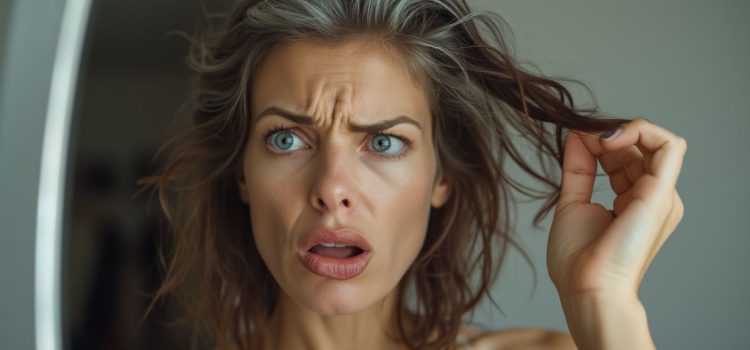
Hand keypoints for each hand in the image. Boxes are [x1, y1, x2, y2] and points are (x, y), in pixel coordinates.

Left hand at [547, 118, 686, 298]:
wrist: (587, 287)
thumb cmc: (578, 260)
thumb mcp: (573, 202)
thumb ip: (579, 168)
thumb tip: (578, 135)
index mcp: (634, 202)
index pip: (625, 157)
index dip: (600, 141)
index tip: (575, 139)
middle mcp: (652, 198)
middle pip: (638, 147)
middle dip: (607, 134)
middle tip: (580, 136)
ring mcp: (661, 196)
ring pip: (657, 141)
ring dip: (621, 130)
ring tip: (594, 139)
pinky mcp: (662, 194)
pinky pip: (669, 145)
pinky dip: (640, 131)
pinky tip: (609, 139)